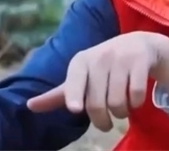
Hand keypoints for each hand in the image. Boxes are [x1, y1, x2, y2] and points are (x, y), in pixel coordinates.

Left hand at [26, 31, 168, 131]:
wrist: (138, 45)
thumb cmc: (105, 66)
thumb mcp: (82, 77)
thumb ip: (59, 94)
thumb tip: (29, 106)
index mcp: (80, 62)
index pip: (75, 81)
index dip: (74, 95)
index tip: (75, 109)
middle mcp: (99, 57)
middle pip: (97, 102)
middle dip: (102, 121)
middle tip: (105, 124)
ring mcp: (121, 57)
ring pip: (118, 101)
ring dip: (121, 113)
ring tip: (122, 110)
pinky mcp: (140, 60)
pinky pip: (136, 94)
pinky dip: (136, 103)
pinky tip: (135, 100)